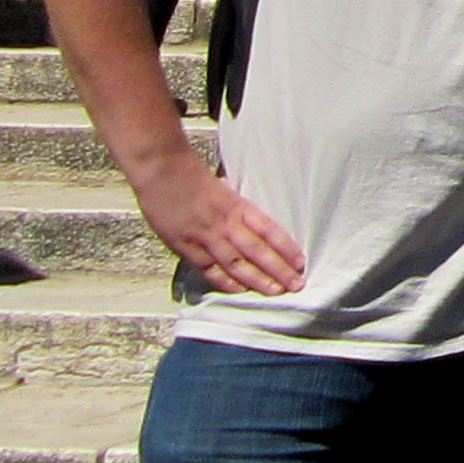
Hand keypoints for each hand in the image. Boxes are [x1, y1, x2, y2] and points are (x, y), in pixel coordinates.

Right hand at [130, 154, 304, 294]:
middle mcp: (225, 223)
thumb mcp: (225, 189)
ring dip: (258, 280)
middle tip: (296, 285)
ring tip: (276, 292)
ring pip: (237, 264)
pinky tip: (241, 291)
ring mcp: (205, 236)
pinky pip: (209, 269)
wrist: (162, 170)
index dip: (286, 248)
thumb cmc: (193, 177)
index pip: (269, 230)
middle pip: (257, 251)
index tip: (300, 262)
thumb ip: (239, 210)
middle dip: (278, 270)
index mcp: (238, 205)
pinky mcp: (185, 246)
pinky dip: (226, 282)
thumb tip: (256, 227)